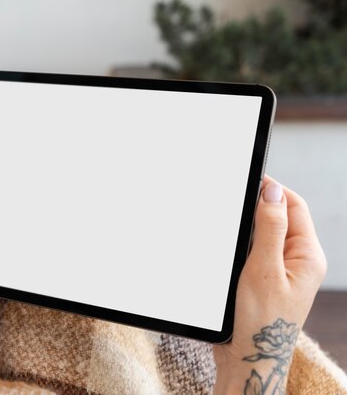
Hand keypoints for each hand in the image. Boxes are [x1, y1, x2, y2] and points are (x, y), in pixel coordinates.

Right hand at [212, 176, 326, 394]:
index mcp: (307, 255)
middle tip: (233, 202)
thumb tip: (272, 191)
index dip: (273, 189)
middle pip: (280, 217)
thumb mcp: (264, 268)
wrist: (248, 358)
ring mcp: (281, 271)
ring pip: (264, 234)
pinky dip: (241, 245)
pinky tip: (229, 250)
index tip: (249, 178)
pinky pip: (254, 251)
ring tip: (231, 229)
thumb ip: (270, 227)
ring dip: (247, 228)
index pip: (294, 206)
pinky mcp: (264, 280)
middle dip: (257, 207)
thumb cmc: (260, 320)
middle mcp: (298, 261)